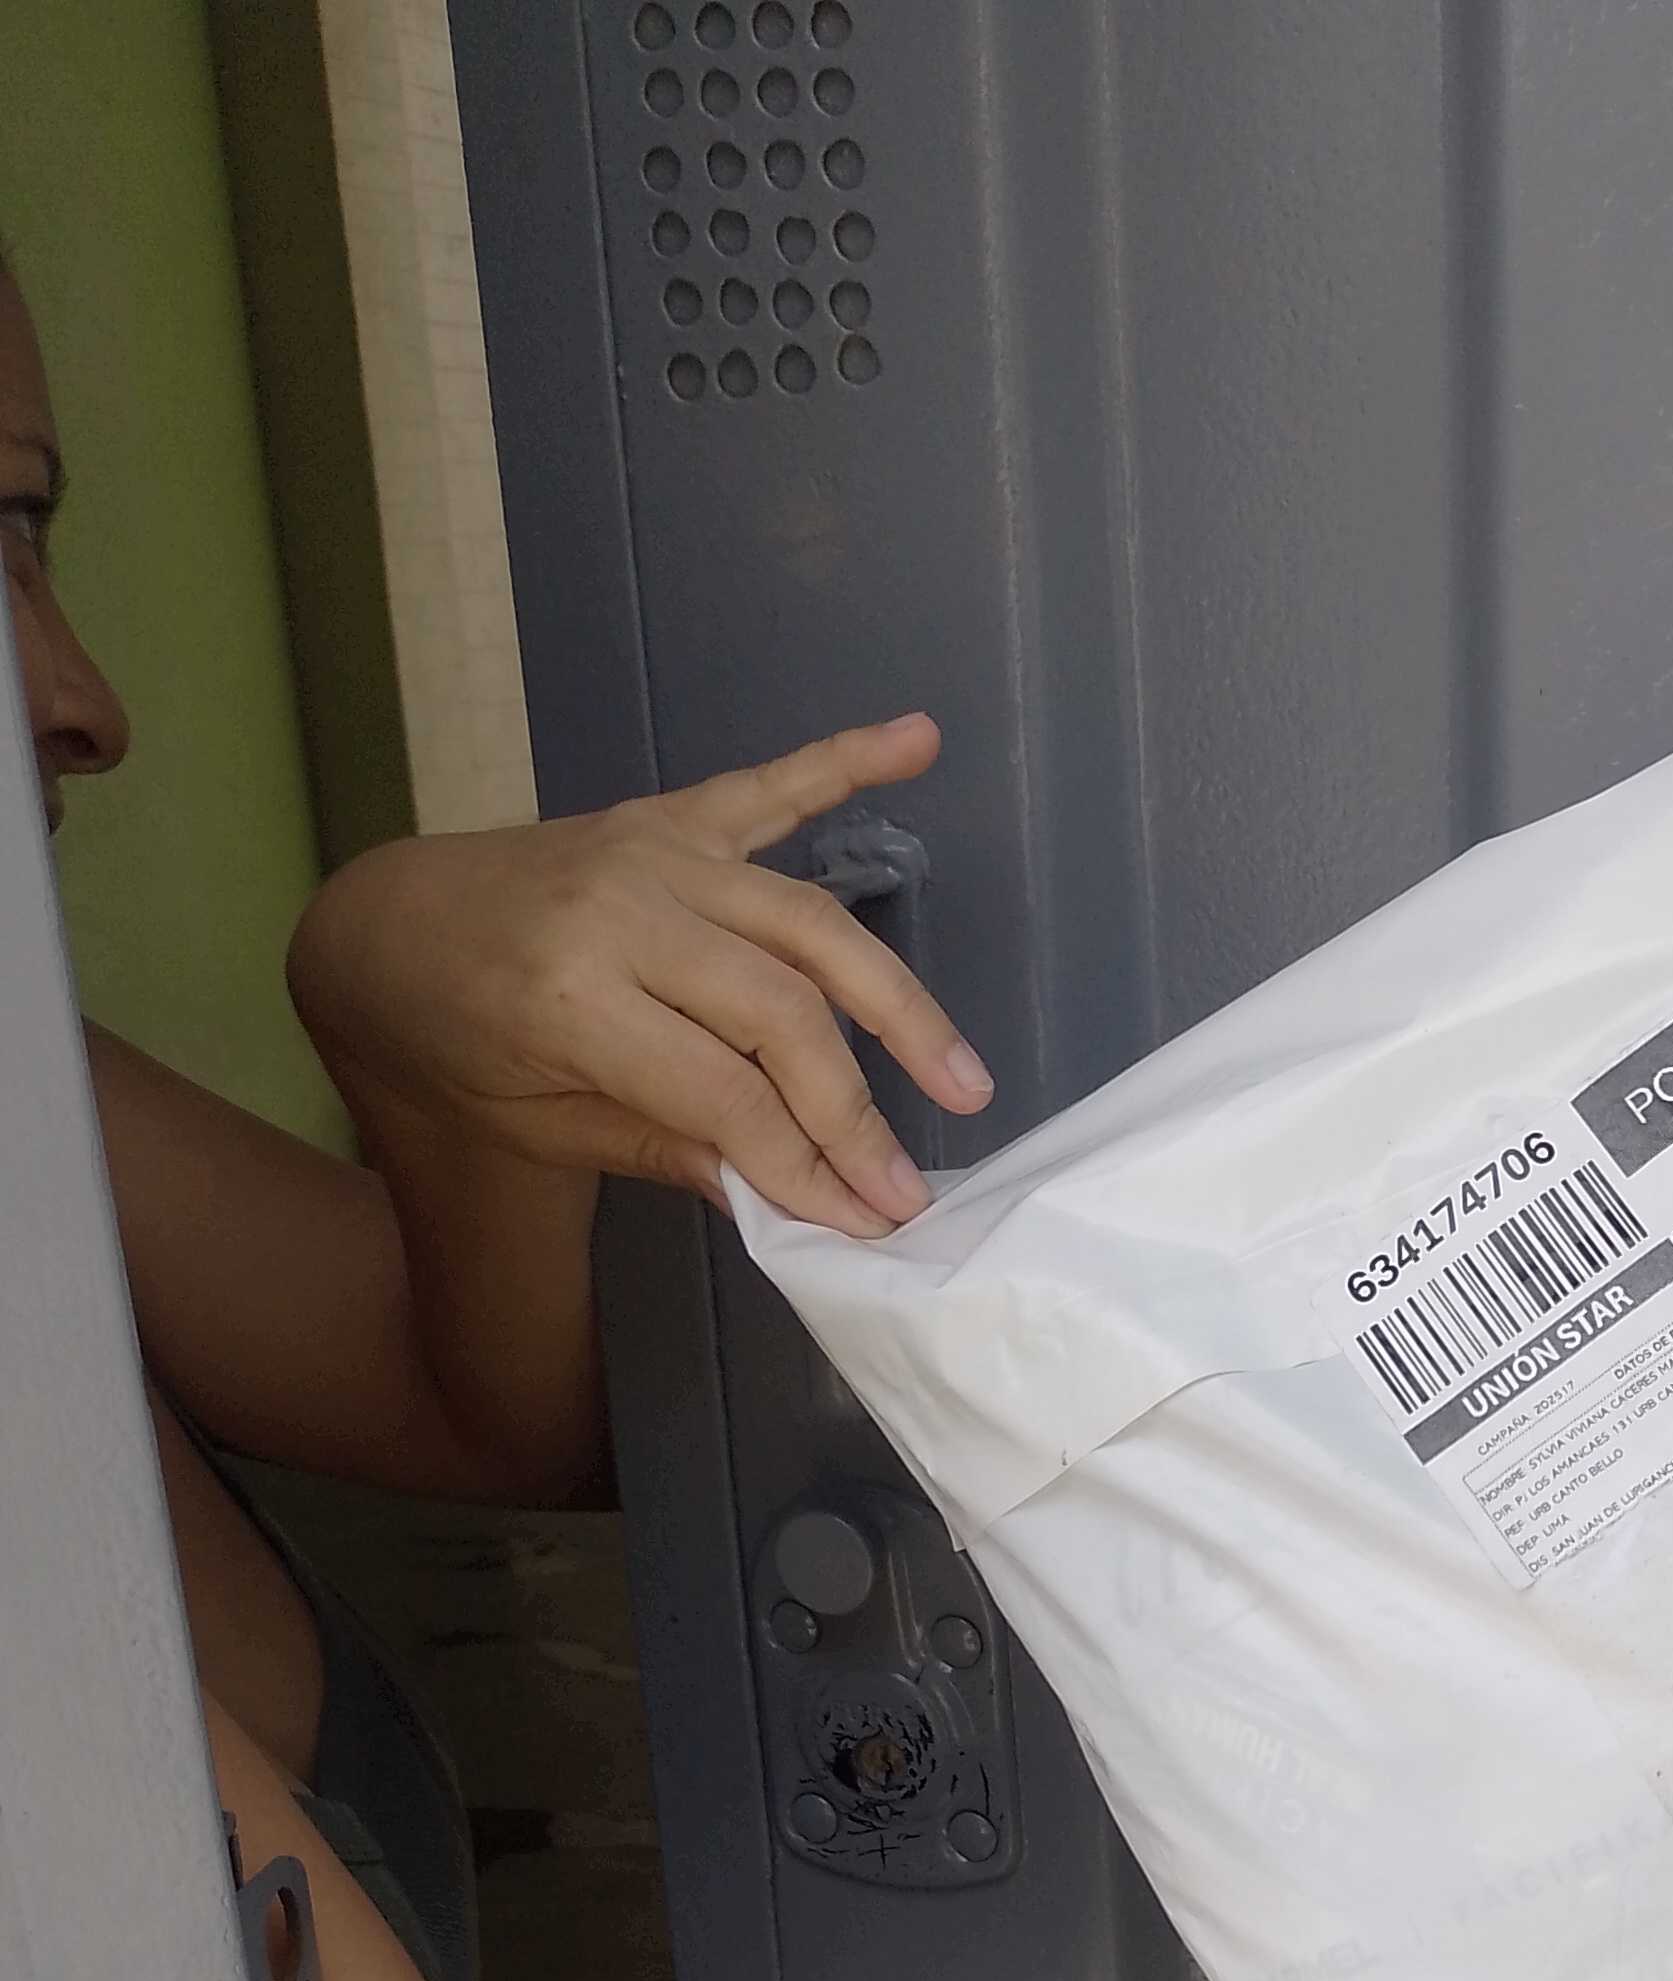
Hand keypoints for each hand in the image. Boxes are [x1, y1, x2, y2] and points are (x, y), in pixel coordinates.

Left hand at [287, 717, 994, 1239]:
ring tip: (961, 1073)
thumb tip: (801, 1204)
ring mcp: (651, 853)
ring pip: (804, 923)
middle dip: (855, 1106)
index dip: (806, 1165)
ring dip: (896, 1000)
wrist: (382, 933)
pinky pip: (767, 788)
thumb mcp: (541, 1127)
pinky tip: (919, 738)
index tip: (870, 1221)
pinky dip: (844, 760)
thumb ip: (669, 1150)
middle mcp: (622, 911)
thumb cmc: (454, 1046)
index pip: (725, 1093)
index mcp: (570, 998)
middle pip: (780, 1009)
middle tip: (914, 1182)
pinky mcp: (667, 818)